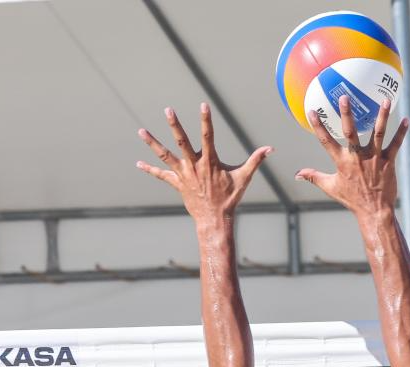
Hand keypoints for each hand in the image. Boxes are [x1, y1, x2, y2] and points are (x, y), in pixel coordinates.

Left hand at [136, 104, 271, 222]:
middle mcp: (194, 166)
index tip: (203, 104)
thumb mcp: (244, 177)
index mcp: (210, 162)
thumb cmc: (230, 197)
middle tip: (168, 110)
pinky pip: (161, 175)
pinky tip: (138, 163)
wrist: (215, 218)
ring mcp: (183, 174)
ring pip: (165, 155)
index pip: (207, 136)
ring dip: (152, 143)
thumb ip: (255, 160)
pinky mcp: (177, 183)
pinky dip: (150, 169)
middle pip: (182, 142)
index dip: (206, 120)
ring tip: (141, 131)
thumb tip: (270, 149)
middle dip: (175, 125)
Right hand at [296, 96, 408, 217]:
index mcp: (342, 162)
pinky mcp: (389, 162)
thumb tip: (297, 174)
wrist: (375, 211)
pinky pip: (396, 144)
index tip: (312, 110)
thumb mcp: (331, 188)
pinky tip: (406, 119)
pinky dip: (401, 132)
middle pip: (351, 132)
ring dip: (382, 116)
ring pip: (378, 133)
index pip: (326, 141)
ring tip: (386, 100)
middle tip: (345, 97)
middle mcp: (358, 158)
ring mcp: (375, 159)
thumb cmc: (352, 200)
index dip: (318, 126)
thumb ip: (314, 177)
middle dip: (347, 114)